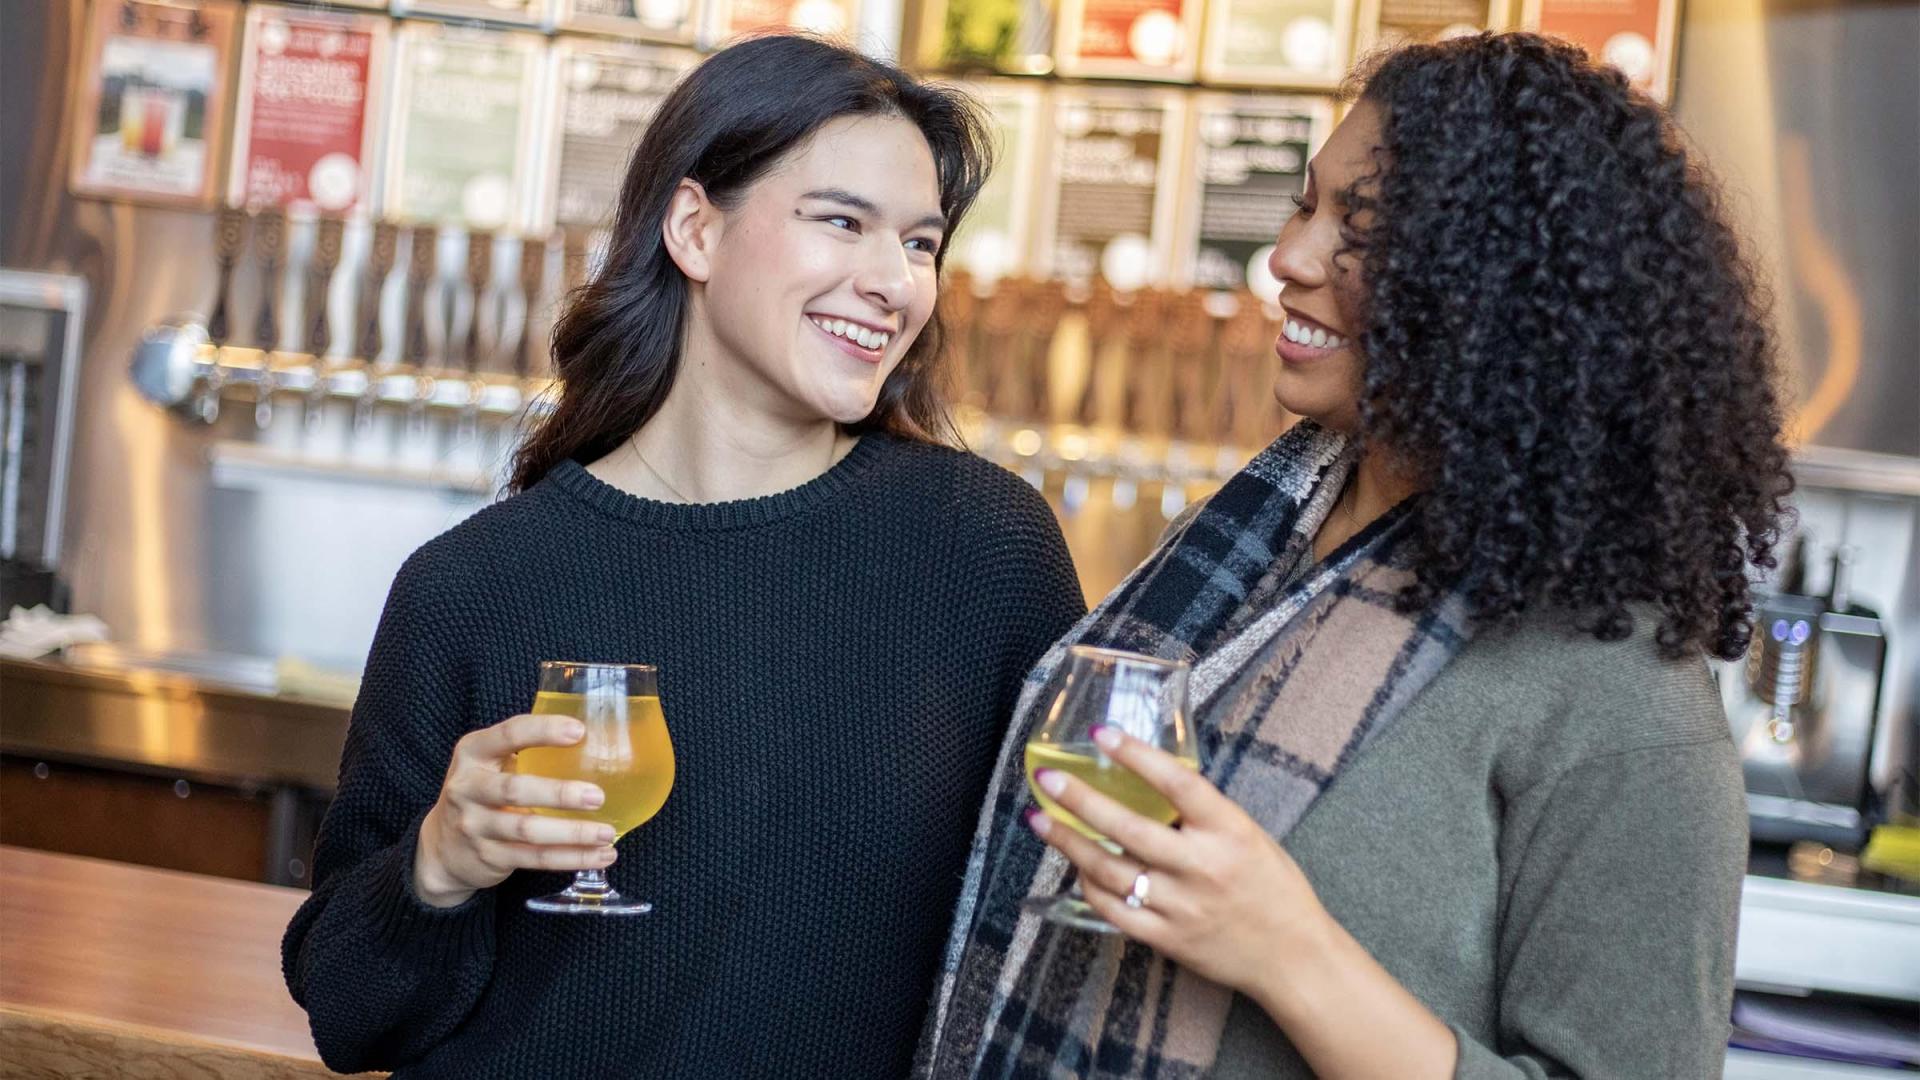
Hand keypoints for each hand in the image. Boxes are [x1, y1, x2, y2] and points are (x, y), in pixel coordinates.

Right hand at [413, 713, 618, 907]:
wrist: (442, 847)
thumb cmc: (482, 792)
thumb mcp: (489, 762)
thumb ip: (525, 748)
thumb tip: (594, 738)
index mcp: (473, 753)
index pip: (508, 734)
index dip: (543, 731)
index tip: (579, 731)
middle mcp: (468, 788)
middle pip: (515, 790)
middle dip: (559, 794)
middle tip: (598, 796)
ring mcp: (475, 826)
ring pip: (528, 831)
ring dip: (573, 834)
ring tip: (607, 833)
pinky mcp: (489, 857)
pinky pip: (535, 858)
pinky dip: (571, 858)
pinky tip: (600, 855)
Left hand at [1025, 725, 1332, 1003]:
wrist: (1293, 956)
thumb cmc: (1273, 887)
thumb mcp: (1248, 835)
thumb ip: (1202, 814)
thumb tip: (1147, 782)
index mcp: (1229, 830)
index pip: (1177, 783)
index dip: (1136, 755)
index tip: (1101, 734)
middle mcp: (1202, 866)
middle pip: (1128, 828)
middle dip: (1080, 800)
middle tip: (1046, 780)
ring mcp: (1181, 906)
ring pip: (1110, 871)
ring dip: (1069, 843)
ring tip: (1041, 819)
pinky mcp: (1167, 938)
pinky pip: (1114, 910)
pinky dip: (1088, 886)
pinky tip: (1074, 865)